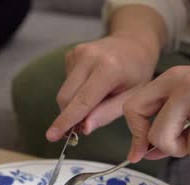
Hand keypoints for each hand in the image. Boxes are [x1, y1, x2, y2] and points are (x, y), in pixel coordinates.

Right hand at [46, 5, 166, 141]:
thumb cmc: (136, 74)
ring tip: (95, 99)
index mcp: (108, 69)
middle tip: (82, 126)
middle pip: (66, 97)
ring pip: (64, 91)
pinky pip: (66, 82)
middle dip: (69, 116)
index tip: (52, 136)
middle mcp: (89, 57)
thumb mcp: (132, 98)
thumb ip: (107, 114)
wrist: (134, 44)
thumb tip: (83, 128)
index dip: (66, 121)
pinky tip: (91, 84)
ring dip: (74, 103)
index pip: (82, 101)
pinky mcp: (71, 54)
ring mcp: (78, 53)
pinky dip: (75, 91)